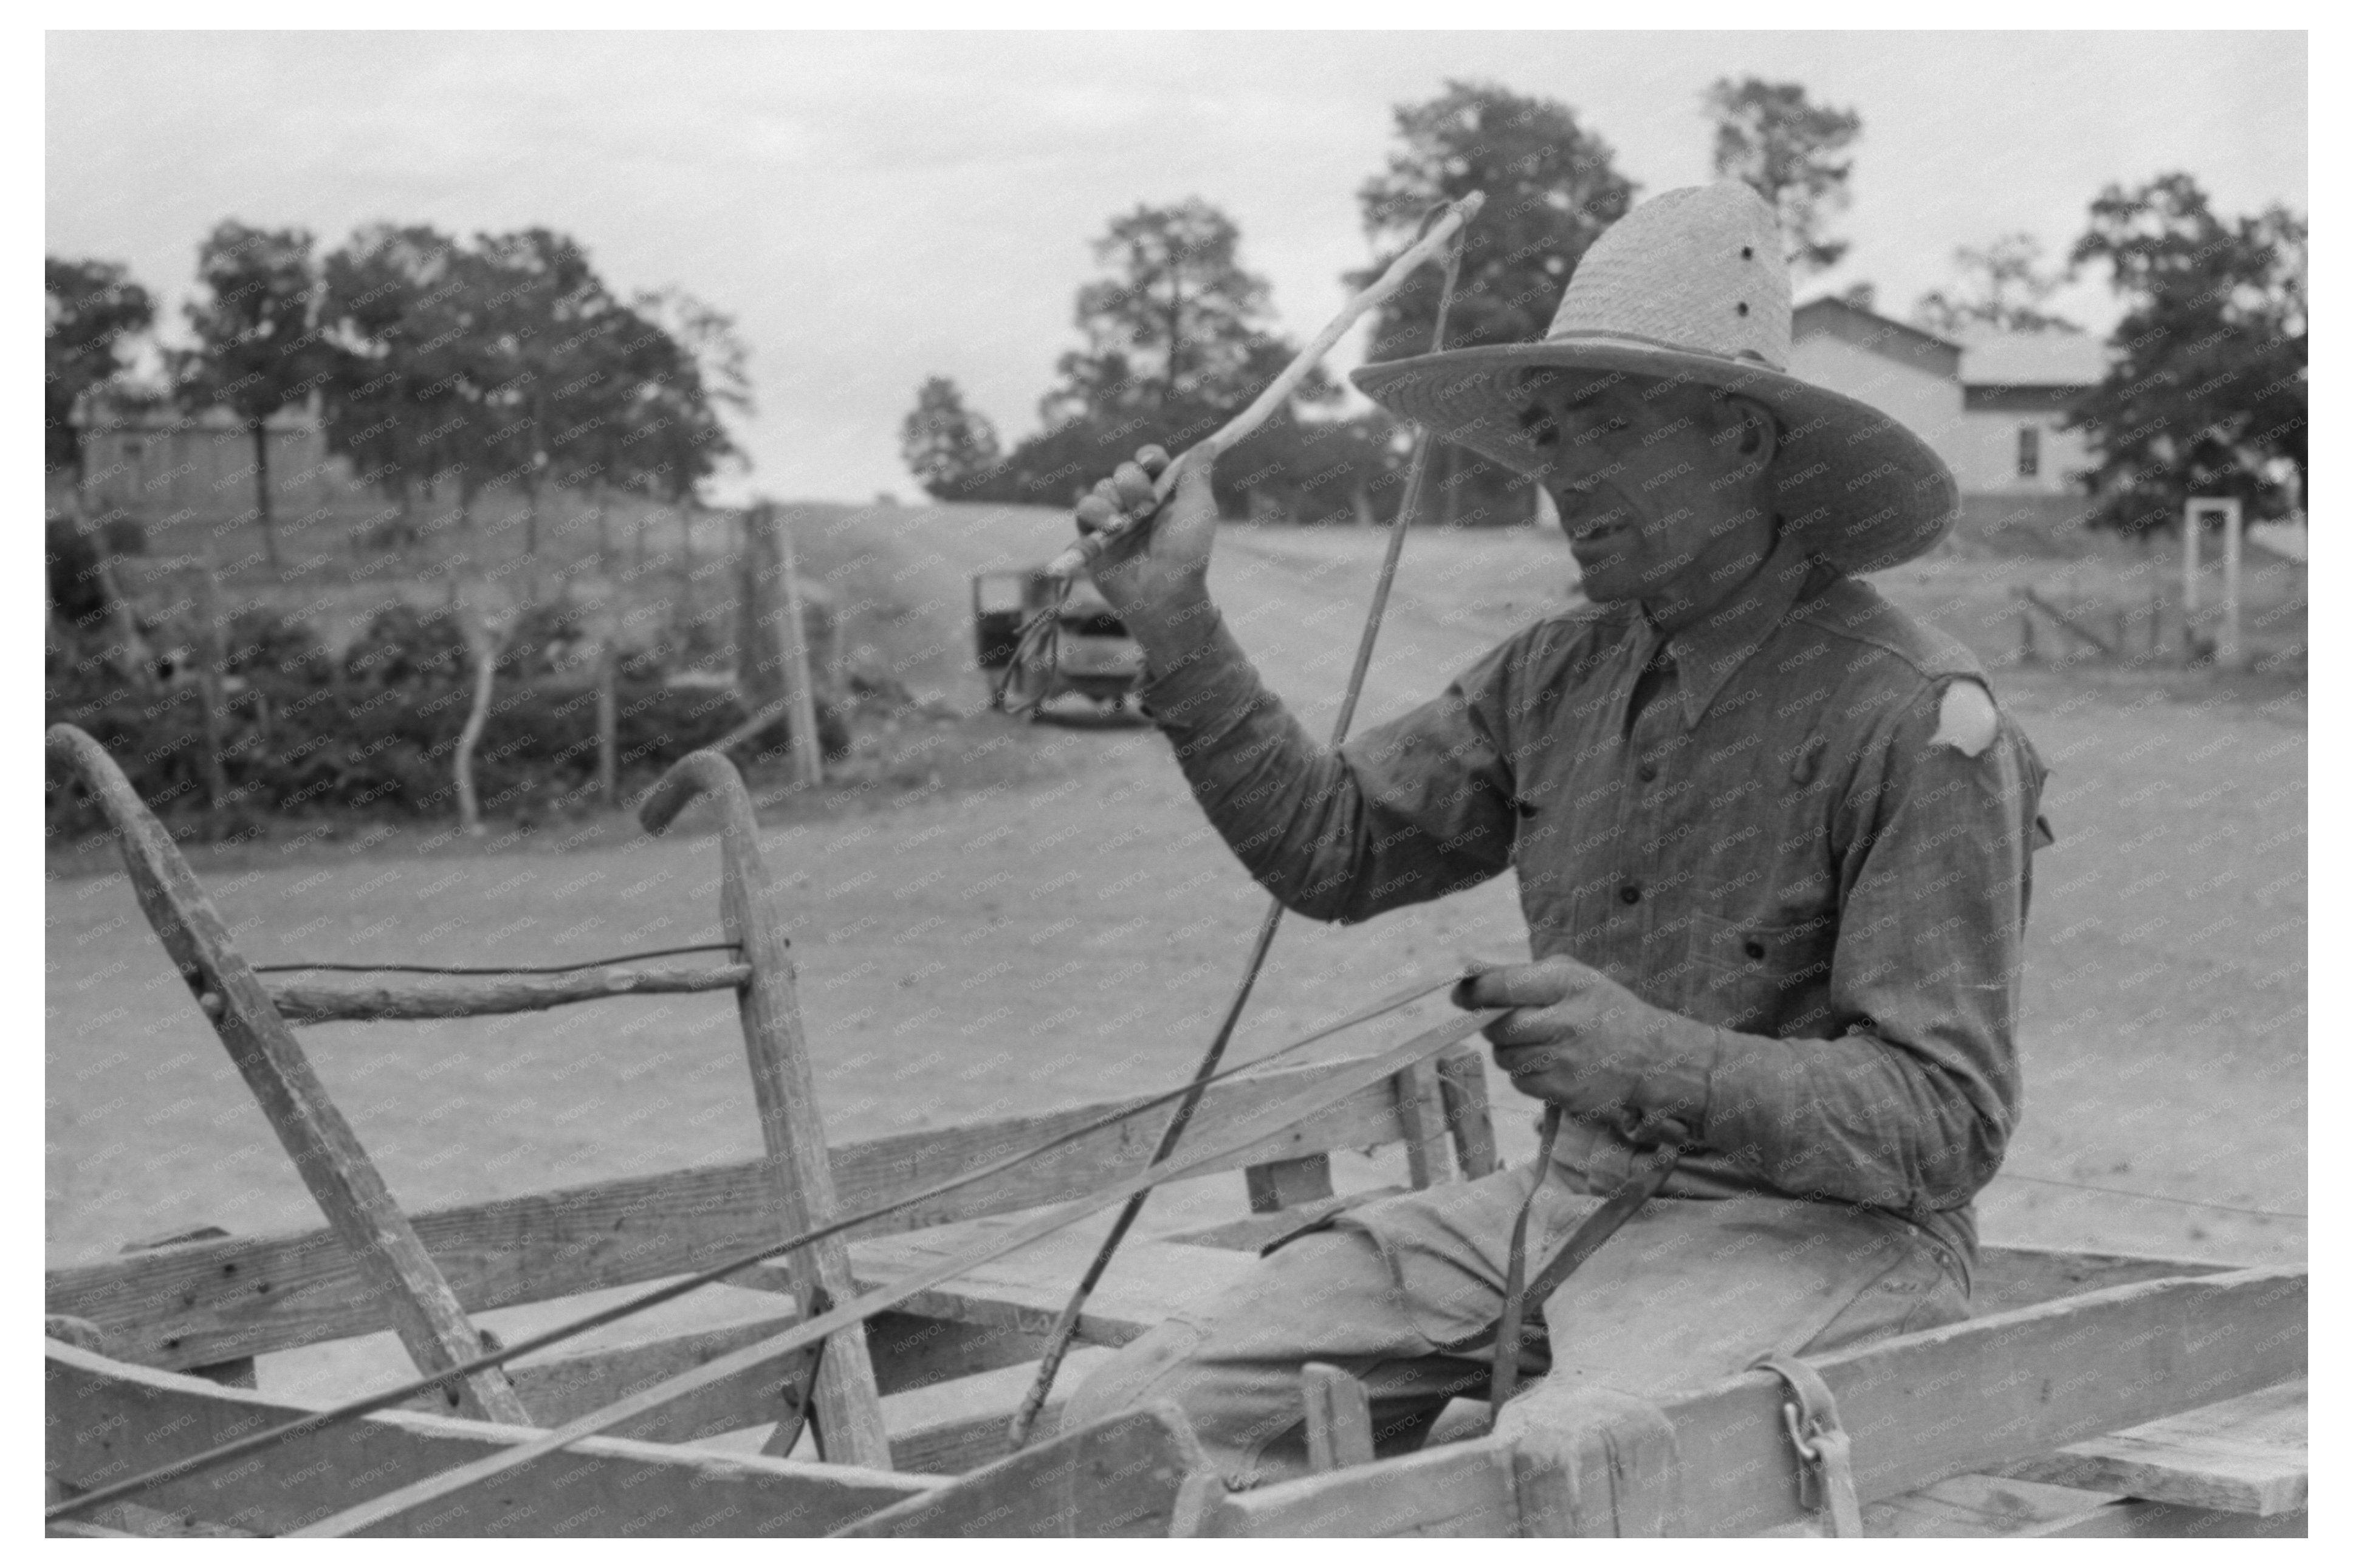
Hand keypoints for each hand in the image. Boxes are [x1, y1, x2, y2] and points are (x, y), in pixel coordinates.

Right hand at [1071, 445, 1218, 659]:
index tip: (1151, 462)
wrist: (1163, 594)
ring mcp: (1115, 521)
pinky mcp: (1093, 538)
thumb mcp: (1199, 509)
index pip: (1150, 462)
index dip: (1149, 457)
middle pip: (1124, 471)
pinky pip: (1083, 509)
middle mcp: (1138, 505)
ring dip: (1114, 500)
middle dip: (1133, 484)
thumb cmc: (1187, 554)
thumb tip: (1211, 442)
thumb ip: (1198, 473)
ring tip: (1124, 524)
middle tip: (1146, 507)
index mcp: (1165, 495)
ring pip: (1103, 487)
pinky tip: (1110, 528)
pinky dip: (1094, 513)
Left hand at [1453, 955, 1713, 1141]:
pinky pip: (1520, 1082)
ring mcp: (1566, 1061)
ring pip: (1505, 1058)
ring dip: (1510, 1051)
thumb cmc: (1603, 1009)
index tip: (1461, 996)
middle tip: (1509, 1023)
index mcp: (1568, 985)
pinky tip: (1551, 1063)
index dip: (1474, 992)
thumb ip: (1520, 973)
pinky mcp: (1565, 1092)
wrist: (1651, 1057)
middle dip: (1494, 1026)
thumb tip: (1468, 971)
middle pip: (1498, 1028)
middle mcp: (1566, 1022)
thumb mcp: (1572, 976)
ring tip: (1539, 1043)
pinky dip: (1526, 1073)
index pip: (1503, 986)